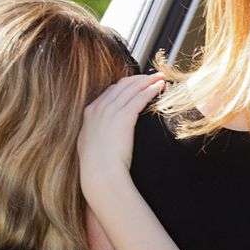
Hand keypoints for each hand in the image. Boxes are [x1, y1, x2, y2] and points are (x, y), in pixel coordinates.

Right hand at [78, 74, 166, 193]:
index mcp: (90, 113)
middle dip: (139, 79)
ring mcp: (111, 110)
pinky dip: (150, 89)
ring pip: (132, 88)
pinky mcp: (124, 116)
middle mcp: (100, 107)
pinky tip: (159, 87)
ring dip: (147, 81)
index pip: (110, 91)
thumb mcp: (89, 146)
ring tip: (160, 78)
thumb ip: (95, 135)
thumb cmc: (97, 166)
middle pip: (122, 86)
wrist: (99, 172)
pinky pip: (140, 97)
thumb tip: (102, 137)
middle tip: (152, 76)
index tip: (137, 85)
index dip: (125, 86)